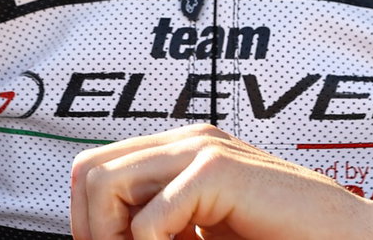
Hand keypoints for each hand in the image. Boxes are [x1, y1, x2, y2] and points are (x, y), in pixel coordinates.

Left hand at [69, 124, 372, 239]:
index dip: (90, 222)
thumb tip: (106, 239)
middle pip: (88, 172)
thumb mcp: (204, 233)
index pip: (93, 172)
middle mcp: (185, 142)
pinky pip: (151, 219)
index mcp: (179, 154)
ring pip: (104, 183)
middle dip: (93, 227)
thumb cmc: (284, 239)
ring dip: (115, 237)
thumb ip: (163, 228)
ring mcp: (201, 150)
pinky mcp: (220, 172)